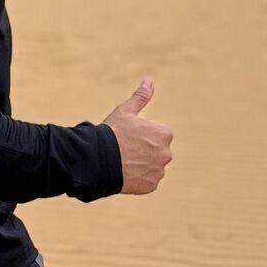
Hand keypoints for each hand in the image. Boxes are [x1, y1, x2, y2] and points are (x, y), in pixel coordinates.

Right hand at [102, 78, 173, 193]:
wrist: (99, 160)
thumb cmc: (112, 132)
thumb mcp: (125, 112)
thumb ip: (140, 97)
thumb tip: (149, 81)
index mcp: (164, 133)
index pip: (157, 133)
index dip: (141, 134)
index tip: (129, 136)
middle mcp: (166, 153)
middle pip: (156, 151)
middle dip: (144, 150)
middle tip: (125, 150)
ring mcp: (159, 171)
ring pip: (152, 166)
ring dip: (142, 165)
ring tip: (123, 162)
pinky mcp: (151, 186)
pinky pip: (147, 181)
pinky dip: (138, 178)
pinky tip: (125, 173)